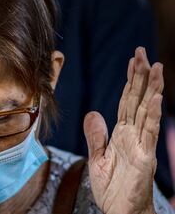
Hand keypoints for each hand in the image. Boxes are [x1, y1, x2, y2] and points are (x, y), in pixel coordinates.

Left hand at [84, 47, 162, 213]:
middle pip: (137, 99)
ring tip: (156, 66)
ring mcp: (141, 144)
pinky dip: (151, 114)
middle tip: (142, 52)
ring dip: (151, 88)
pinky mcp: (144, 158)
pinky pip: (148, 133)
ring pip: (146, 110)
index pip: (126, 101)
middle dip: (140, 76)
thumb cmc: (112, 187)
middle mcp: (133, 135)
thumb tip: (92, 112)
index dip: (129, 81)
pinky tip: (155, 98)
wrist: (119, 211)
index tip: (132, 61)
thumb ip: (96, 135)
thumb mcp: (97, 158)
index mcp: (121, 133)